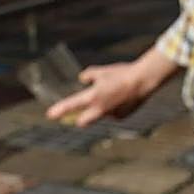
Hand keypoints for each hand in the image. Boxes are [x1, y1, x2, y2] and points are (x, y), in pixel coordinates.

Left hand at [46, 47, 175, 126]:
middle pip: (82, 121)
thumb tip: (83, 78)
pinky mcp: (122, 117)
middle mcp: (100, 109)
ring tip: (114, 93)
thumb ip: (90, 75)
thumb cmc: (122, 74)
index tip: (50, 115)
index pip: (71, 105)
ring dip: (102, 108)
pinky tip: (123, 98)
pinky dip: (115, 108)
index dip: (59, 110)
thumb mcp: (103, 71)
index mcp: (93, 96)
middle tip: (79, 113)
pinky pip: (114, 114)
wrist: (143, 80)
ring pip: (101, 115)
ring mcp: (111, 115)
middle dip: (79, 118)